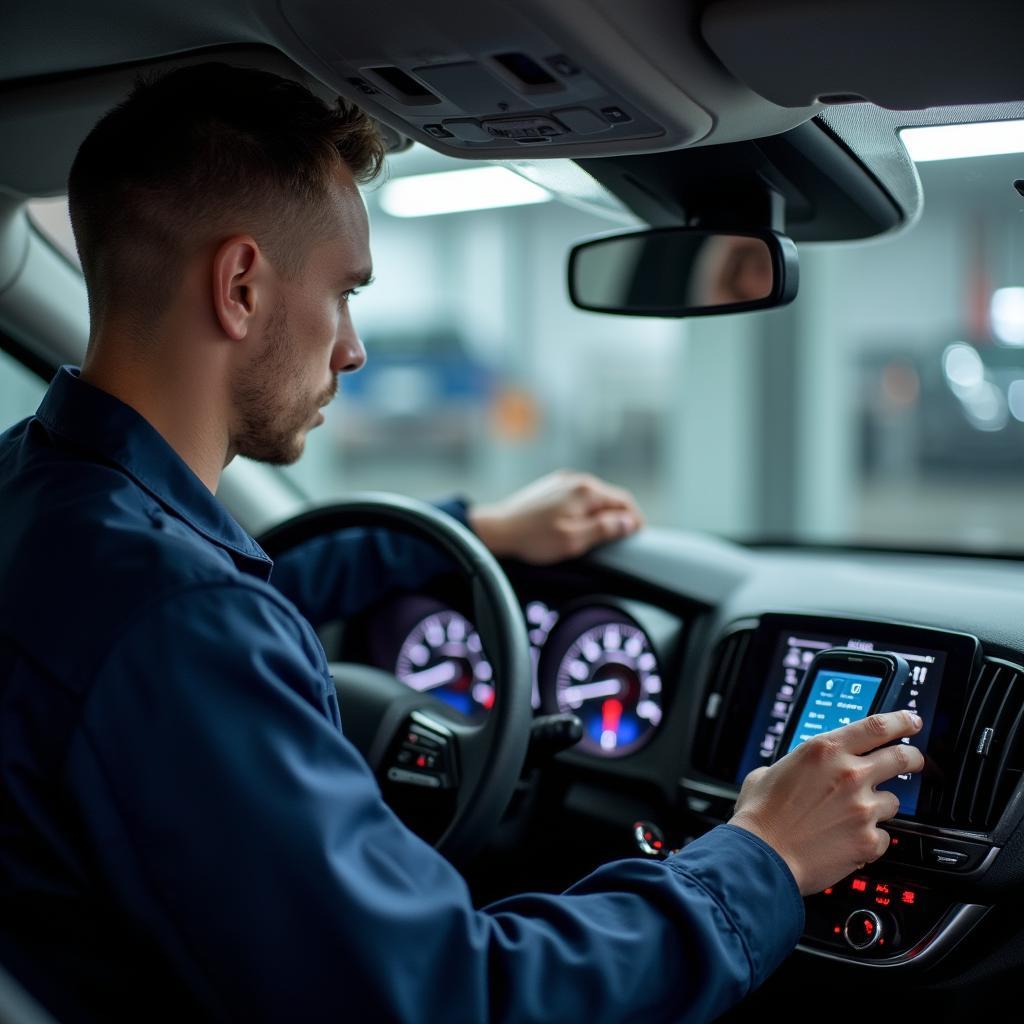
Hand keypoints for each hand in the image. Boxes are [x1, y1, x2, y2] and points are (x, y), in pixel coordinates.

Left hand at [468, 470, 643, 564]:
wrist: (498, 530)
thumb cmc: (534, 538)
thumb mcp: (574, 540)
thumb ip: (605, 529)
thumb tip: (630, 522)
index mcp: (586, 491)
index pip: (624, 501)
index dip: (634, 520)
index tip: (636, 537)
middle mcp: (577, 480)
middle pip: (610, 497)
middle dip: (618, 516)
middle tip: (619, 539)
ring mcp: (563, 481)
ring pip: (594, 497)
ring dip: (601, 513)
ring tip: (598, 534)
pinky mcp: (551, 487)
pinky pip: (578, 496)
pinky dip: (585, 509)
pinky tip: (577, 524)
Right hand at [728, 710, 924, 895]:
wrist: (763, 856)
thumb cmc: (761, 815)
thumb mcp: (771, 771)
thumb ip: (797, 765)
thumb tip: (800, 770)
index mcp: (825, 749)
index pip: (877, 726)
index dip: (901, 721)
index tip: (911, 721)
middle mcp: (849, 774)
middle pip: (901, 757)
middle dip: (913, 757)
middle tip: (914, 760)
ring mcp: (863, 808)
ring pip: (893, 801)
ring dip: (880, 806)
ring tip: (857, 816)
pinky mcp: (868, 840)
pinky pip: (884, 836)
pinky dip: (871, 838)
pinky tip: (850, 840)